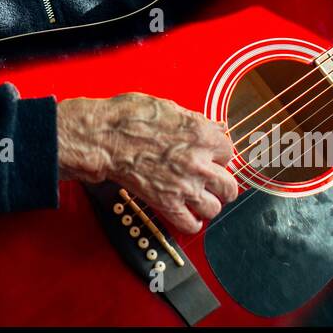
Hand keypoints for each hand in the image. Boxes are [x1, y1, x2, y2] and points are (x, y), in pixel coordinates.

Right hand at [57, 92, 237, 235]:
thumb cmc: (129, 117)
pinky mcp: (166, 203)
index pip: (229, 152)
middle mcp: (199, 163)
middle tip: (214, 184)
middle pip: (229, 185)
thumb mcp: (169, 108)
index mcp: (202, 135)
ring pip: (214, 207)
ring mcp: (184, 186)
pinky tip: (188, 215)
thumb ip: (198, 121)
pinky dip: (191, 222)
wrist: (104, 137)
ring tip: (200, 199)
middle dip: (222, 185)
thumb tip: (217, 126)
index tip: (212, 158)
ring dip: (208, 204)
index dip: (218, 156)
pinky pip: (190, 224)